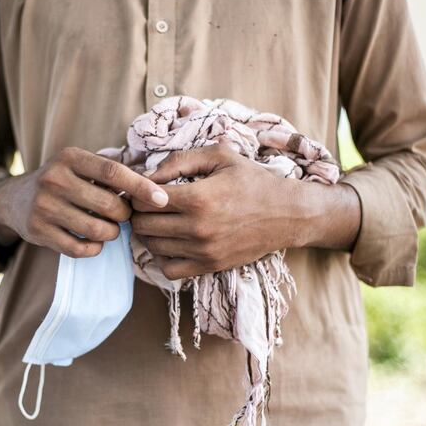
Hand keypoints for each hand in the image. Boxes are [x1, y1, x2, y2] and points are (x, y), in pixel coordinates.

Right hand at [0, 147, 168, 257]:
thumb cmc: (64, 181)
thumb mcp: (81, 165)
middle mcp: (54, 179)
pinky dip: (95, 249)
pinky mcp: (38, 231)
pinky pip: (80, 249)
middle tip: (123, 216)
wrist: (15, 200)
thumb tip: (155, 187)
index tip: (162, 199)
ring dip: (112, 234)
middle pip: (109, 205)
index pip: (114, 172)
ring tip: (108, 228)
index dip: (141, 187)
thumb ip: (113, 172)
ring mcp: (44, 206)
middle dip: (125, 216)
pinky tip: (94, 242)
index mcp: (70, 157)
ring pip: (97, 230)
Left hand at [130, 143, 359, 279]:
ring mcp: (203, 251)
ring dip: (148, 233)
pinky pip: (169, 270)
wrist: (288, 214)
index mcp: (198, 198)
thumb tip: (148, 174)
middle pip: (143, 224)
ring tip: (158, 220)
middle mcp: (197, 228)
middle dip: (139, 212)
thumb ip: (180, 160)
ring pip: (152, 246)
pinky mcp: (210, 266)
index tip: (145, 188)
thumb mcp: (220, 156)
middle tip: (148, 204)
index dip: (138, 192)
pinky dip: (162, 257)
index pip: (145, 200)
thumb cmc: (253, 180)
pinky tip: (170, 242)